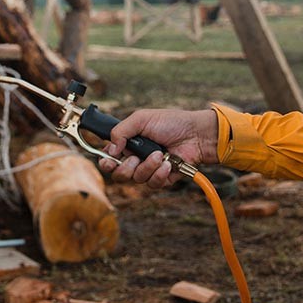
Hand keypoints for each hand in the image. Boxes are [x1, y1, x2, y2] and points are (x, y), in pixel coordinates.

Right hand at [97, 108, 217, 189]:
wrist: (196, 134)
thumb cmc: (171, 123)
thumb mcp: (141, 119)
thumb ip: (121, 131)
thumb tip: (110, 149)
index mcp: (129, 143)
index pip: (110, 158)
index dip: (106, 162)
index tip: (109, 160)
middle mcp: (137, 158)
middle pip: (119, 175)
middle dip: (125, 168)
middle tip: (133, 159)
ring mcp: (149, 169)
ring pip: (136, 179)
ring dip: (147, 167)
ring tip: (159, 154)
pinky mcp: (162, 178)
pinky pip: (153, 184)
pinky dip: (159, 173)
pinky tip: (167, 163)